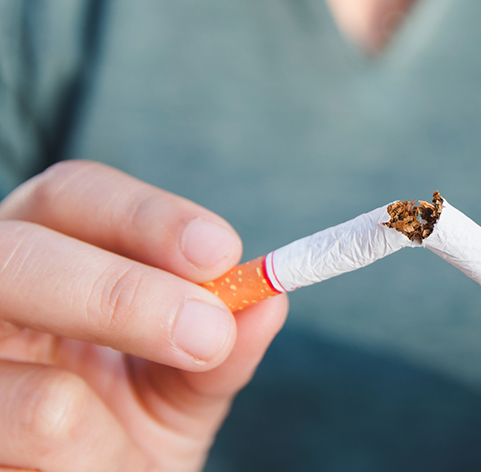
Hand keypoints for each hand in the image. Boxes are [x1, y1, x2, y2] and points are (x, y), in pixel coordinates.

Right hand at [0, 161, 287, 471]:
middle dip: (122, 294)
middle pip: (19, 256)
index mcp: (45, 265)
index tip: (220, 251)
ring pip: (37, 393)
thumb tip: (268, 302)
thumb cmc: (125, 436)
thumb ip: (224, 345)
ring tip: (122, 461)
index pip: (71, 197)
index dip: (143, 215)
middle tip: (208, 334)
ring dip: (108, 435)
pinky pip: (31, 454)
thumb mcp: (184, 385)